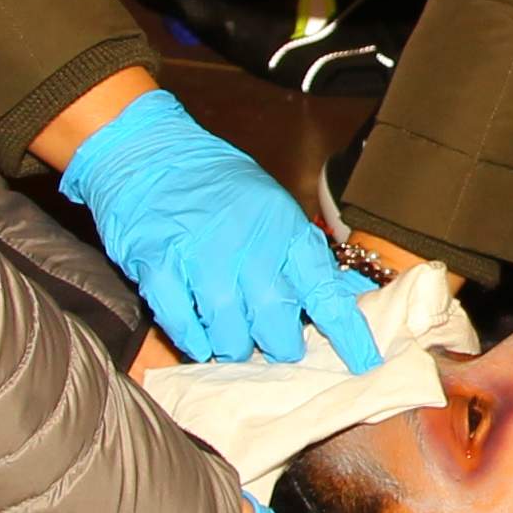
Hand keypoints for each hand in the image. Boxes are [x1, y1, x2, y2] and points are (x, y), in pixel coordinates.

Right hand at [59, 87, 382, 367]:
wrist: (149, 150)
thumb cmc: (215, 183)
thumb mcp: (270, 206)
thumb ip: (300, 254)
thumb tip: (342, 295)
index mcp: (282, 226)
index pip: (324, 288)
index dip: (346, 331)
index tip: (363, 362)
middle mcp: (247, 240)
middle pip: (276, 317)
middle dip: (280, 345)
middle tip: (277, 348)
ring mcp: (201, 253)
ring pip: (229, 328)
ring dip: (234, 346)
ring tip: (233, 342)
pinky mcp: (159, 263)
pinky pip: (181, 321)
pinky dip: (192, 339)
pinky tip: (198, 341)